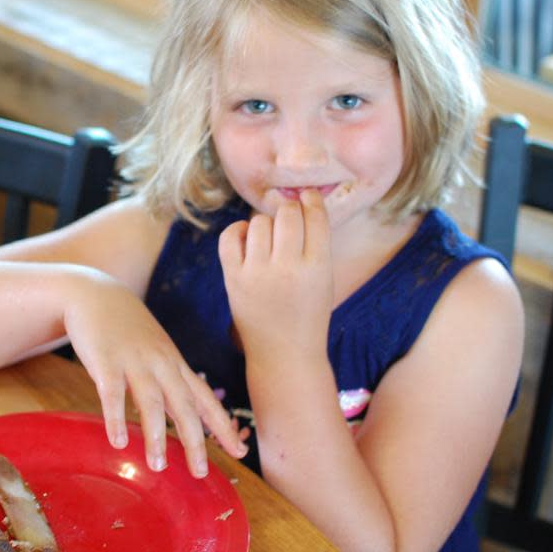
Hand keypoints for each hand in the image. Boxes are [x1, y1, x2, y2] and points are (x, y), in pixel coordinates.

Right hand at [63, 270, 247, 477]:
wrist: (95, 294)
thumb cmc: (129, 329)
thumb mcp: (157, 352)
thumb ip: (169, 382)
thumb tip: (185, 417)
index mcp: (174, 364)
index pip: (205, 398)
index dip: (223, 425)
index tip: (239, 451)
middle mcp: (160, 363)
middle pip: (184, 404)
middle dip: (195, 440)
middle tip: (199, 472)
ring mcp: (133, 361)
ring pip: (150, 400)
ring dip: (155, 434)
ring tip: (157, 465)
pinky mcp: (104, 361)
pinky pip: (111, 393)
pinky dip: (115, 418)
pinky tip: (118, 442)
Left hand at [217, 189, 332, 360]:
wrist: (283, 355)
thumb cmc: (307, 315)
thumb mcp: (324, 280)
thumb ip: (314, 245)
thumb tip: (297, 203)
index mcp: (317, 268)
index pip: (315, 217)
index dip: (311, 201)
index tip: (307, 196)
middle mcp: (287, 268)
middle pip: (287, 215)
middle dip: (290, 211)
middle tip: (289, 219)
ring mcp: (257, 274)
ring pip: (259, 222)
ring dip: (265, 223)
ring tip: (270, 238)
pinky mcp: (233, 279)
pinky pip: (229, 237)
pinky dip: (238, 231)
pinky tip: (247, 237)